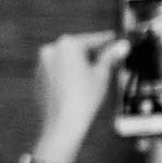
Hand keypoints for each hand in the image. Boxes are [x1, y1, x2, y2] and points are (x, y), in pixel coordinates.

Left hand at [31, 31, 125, 160]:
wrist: (63, 123)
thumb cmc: (83, 98)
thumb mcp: (102, 74)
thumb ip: (111, 57)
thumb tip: (121, 46)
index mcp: (67, 45)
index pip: (94, 39)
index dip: (110, 42)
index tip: (119, 42)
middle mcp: (50, 51)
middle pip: (79, 48)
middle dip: (95, 53)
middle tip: (113, 58)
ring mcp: (42, 64)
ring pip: (68, 59)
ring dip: (82, 63)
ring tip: (99, 73)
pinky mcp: (39, 78)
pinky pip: (58, 70)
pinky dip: (70, 72)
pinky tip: (82, 82)